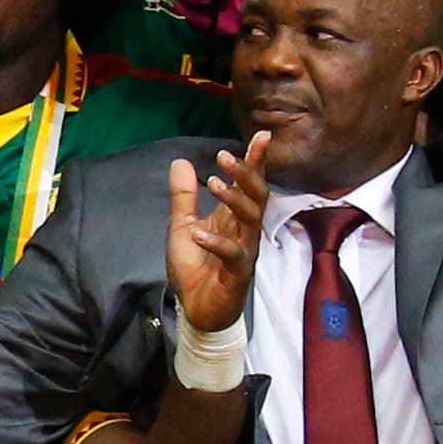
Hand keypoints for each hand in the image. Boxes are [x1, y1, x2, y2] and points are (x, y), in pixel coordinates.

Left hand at [166, 133, 271, 336]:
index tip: (262, 136)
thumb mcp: (182, 224)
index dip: (255, 161)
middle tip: (225, 156)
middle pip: (257, 196)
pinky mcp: (238, 273)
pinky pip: (233, 254)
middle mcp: (245, 230)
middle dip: (246, 174)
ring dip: (233, 199)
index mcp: (234, 217)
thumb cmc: (196, 266)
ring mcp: (244, 251)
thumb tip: (180, 161)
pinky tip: (198, 233)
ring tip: (212, 183)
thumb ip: (183, 196)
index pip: (249, 184)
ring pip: (251, 220)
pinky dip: (216, 242)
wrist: (196, 308)